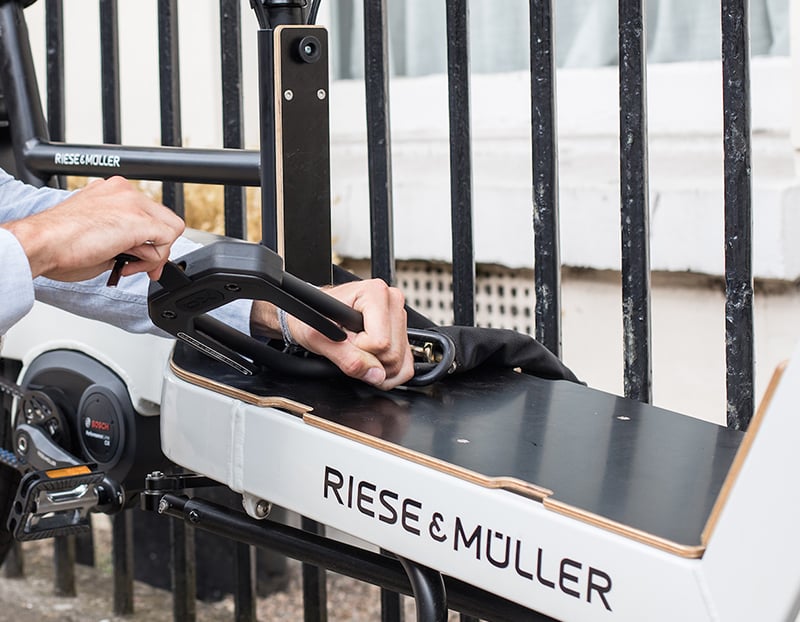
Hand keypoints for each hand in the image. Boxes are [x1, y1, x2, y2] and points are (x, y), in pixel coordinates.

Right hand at [1, 176, 184, 281]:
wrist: (42, 243)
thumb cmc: (58, 243)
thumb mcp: (98, 232)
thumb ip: (123, 236)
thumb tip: (139, 251)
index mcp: (112, 191)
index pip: (149, 213)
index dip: (149, 240)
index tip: (140, 258)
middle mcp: (124, 191)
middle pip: (164, 220)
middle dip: (157, 248)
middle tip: (144, 267)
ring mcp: (132, 202)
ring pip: (170, 230)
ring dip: (154, 255)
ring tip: (129, 265)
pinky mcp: (139, 219)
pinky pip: (166, 241)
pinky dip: (153, 259)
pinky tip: (129, 265)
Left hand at [251, 279, 414, 389]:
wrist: (311, 315)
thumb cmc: (314, 318)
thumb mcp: (319, 338)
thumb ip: (347, 358)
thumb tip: (376, 374)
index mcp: (374, 293)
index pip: (380, 341)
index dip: (358, 349)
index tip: (345, 339)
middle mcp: (392, 301)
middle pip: (393, 353)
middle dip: (370, 361)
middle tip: (349, 347)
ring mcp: (399, 318)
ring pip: (401, 362)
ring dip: (378, 368)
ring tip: (358, 352)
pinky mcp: (403, 335)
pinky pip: (406, 366)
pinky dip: (388, 374)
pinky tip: (370, 362)